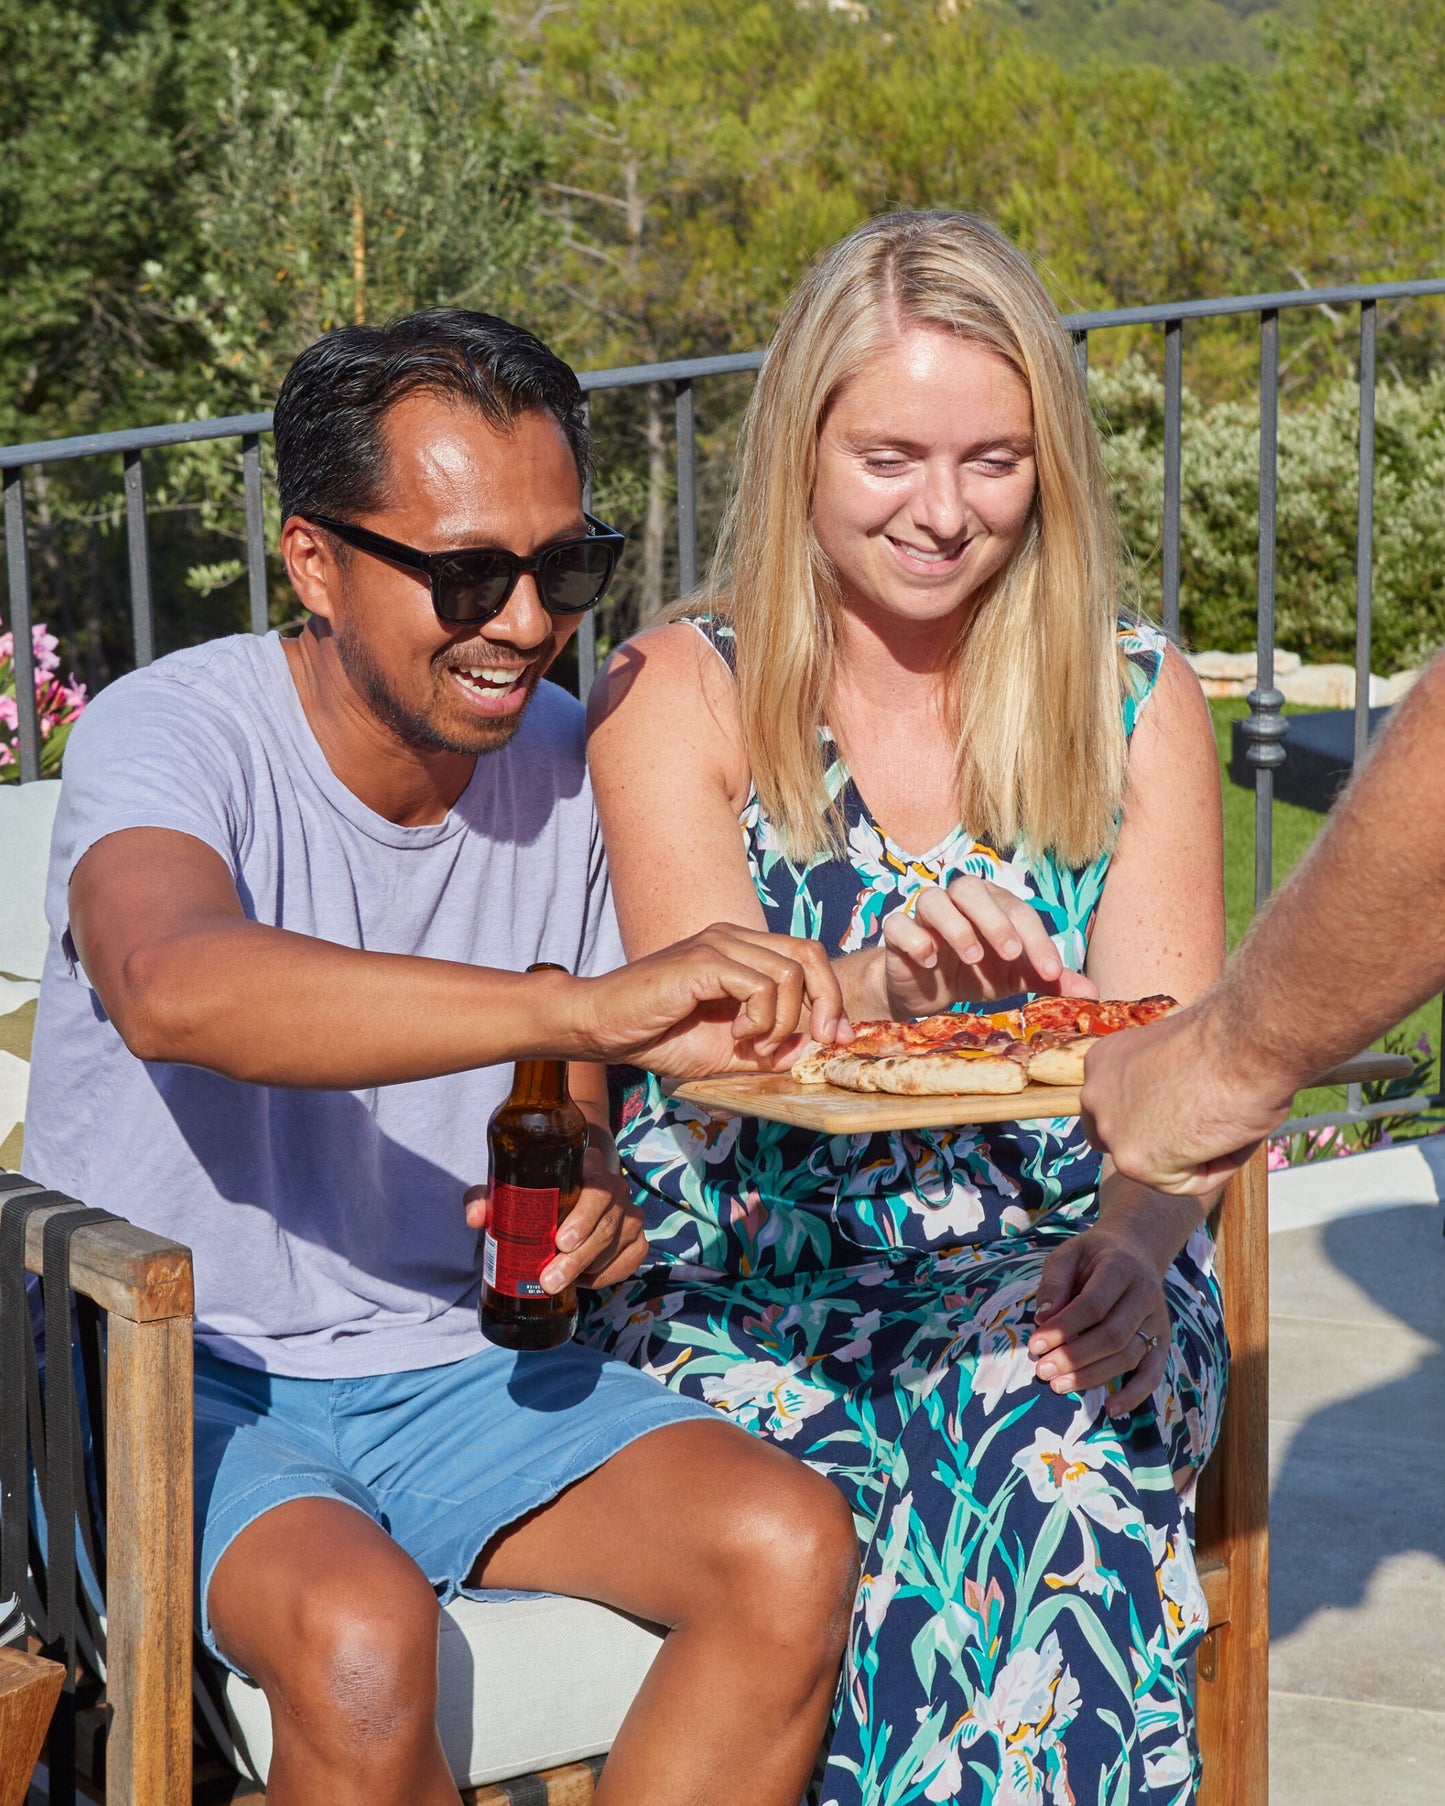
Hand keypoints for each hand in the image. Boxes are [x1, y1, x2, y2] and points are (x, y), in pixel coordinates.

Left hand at [465, 1137, 645, 1292]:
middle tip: (550, 1280)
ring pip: (619, 1244)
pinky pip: (632, 1260)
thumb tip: (475, 1218)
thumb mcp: (509, 1189)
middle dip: (578, 1257)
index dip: (583, 1216)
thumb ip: (486, 1198)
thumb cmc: (536, 1192)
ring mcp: (630, 1214)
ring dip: (590, 1268)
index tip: (560, 1241)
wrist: (571, 1191)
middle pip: (607, 1223)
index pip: (596, 1186)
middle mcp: (616, 1188)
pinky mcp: (637, 1238)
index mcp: (589, 1167)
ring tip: (561, 1283)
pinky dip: (609, 1274)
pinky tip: (586, 1280)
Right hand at [573, 924, 849, 1079]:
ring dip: (783, 1021)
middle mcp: (733, 938)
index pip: (807, 957)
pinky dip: (760, 1018)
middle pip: (809, 954)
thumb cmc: (657, 1036)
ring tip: (753, 1044)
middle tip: (820, 1039)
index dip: (831, 997)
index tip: (835, 1038)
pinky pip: (758, 985)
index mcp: (742, 951)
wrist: (601, 1027)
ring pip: (788, 973)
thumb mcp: (728, 1052)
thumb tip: (811, 1049)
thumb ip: (770, 1047)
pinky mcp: (702, 961)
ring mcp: (718, 944)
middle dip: (828, 1001)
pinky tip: (736, 1036)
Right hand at [880, 876, 1097, 1015]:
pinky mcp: (896, 935)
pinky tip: (930, 962)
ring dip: (956, 927)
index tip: (1051, 972)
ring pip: (933, 899)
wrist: (926, 993)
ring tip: (972, 958)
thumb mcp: (1015, 978)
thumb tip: (1093, 993)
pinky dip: (915, 940)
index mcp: (991, 906)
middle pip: (970, 888)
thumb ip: (1048, 979)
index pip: (1017, 910)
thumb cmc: (975, 975)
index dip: (1037, 939)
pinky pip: (898, 925)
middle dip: (995, 920)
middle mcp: (957, 903)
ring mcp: (923, 917)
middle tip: (1011, 955)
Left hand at [1027, 1222, 1170, 1417]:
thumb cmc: (1093, 1256)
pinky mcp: (1162, 1341)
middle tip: (1042, 1370)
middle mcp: (1145, 1295)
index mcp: (1121, 1267)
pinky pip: (1153, 1373)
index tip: (1035, 1344)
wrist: (1135, 1251)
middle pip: (1112, 1335)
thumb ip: (1054, 1283)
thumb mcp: (1068, 1254)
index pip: (1093, 1304)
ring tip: (1057, 1385)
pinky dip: (1135, 1395)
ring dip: (1092, 1376)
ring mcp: (1157, 1320)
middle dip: (1074, 1357)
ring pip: (1128, 1356)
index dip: (1063, 1328)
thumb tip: (1042, 1319)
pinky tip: (1111, 1409)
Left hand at [1080, 1008, 1291, 1194]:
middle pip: (1126, 1142)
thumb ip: (1163, 1084)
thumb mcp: (1177, 1058)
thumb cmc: (1231, 1038)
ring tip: (1228, 1121)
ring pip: (1158, 1165)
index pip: (1119, 1109)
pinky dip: (1217, 1166)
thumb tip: (1179, 1109)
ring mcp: (1110, 1129)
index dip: (1159, 1118)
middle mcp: (1095, 1094)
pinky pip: (1185, 1182)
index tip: (1194, 1111)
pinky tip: (1228, 1133)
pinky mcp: (1134, 1160)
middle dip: (1163, 1146)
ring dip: (1198, 1154)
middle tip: (1209, 1131)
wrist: (1248, 1040)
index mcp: (1104, 1062)